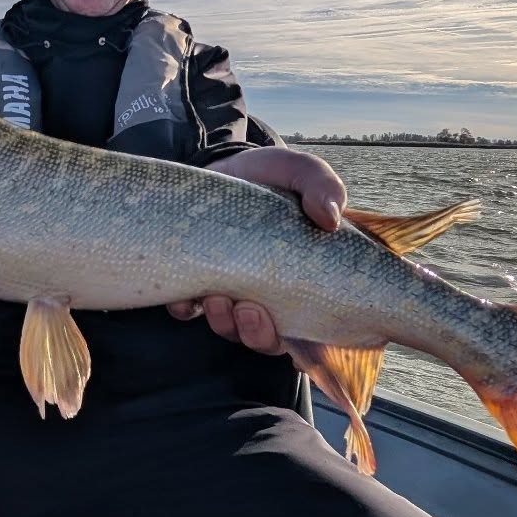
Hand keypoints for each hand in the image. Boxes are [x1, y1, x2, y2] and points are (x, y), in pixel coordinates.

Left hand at [166, 147, 346, 353]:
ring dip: (224, 323)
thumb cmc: (271, 177)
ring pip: (230, 330)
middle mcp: (270, 296)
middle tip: (249, 310)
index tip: (305, 345)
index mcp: (303, 280)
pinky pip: (188, 311)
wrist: (223, 166)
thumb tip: (331, 218)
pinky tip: (186, 295)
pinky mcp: (195, 283)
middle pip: (270, 340)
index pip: (318, 331)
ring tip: (217, 297)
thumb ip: (321, 186)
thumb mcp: (299, 171)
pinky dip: (186, 308)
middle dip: (259, 335)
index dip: (315, 350)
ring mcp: (232, 293)